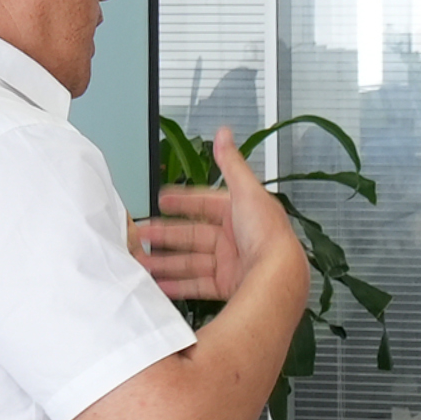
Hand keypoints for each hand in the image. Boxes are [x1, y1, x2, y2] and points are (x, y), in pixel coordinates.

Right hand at [137, 135, 299, 303]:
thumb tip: (224, 134)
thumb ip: (231, 164)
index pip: (205, 203)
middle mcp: (236, 237)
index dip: (182, 201)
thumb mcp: (247, 191)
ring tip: (143, 260)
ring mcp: (231, 262)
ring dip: (166, 261)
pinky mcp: (228, 284)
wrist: (279, 275)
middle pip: (193, 234)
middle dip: (165, 234)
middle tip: (142, 233)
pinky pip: (197, 284)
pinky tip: (161, 283)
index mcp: (241, 213)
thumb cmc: (268, 234)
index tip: (162, 200)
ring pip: (191, 261)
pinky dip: (178, 285)